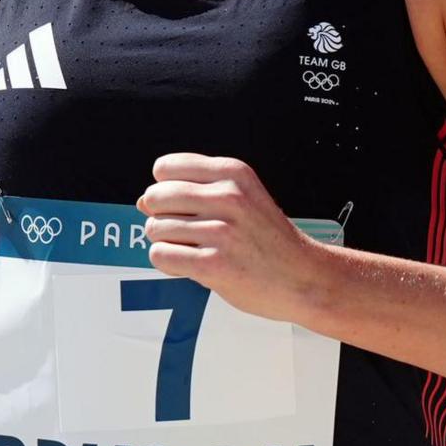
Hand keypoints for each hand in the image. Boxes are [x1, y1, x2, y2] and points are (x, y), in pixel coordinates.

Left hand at [136, 154, 328, 321]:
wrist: (304, 277)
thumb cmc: (269, 240)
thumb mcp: (242, 198)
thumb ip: (193, 193)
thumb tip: (141, 202)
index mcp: (233, 173)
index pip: (165, 167)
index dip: (165, 189)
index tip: (181, 205)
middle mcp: (228, 197)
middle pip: (155, 197)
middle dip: (160, 216)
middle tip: (186, 231)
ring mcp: (221, 231)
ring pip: (155, 229)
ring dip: (166, 243)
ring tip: (194, 250)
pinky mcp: (213, 264)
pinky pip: (161, 255)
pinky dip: (168, 263)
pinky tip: (190, 264)